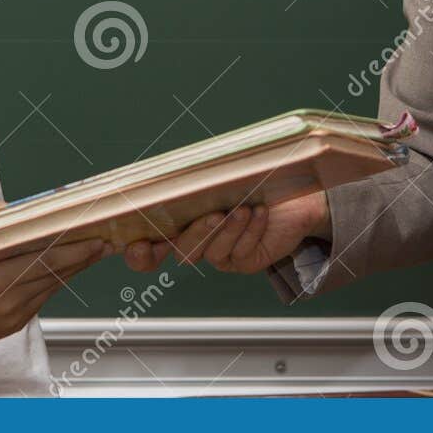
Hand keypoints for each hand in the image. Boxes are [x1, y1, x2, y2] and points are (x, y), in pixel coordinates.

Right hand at [0, 204, 111, 374]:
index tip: (90, 232)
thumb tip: (20, 208)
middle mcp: (7, 297)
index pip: (44, 257)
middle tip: (103, 239)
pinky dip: (56, 281)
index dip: (73, 245)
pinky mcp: (15, 324)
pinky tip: (67, 268)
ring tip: (93, 250)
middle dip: (83, 254)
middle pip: (56, 271)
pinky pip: (43, 298)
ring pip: (53, 286)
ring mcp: (13, 314)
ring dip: (75, 268)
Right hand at [121, 191, 329, 273]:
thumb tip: (169, 172)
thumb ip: (192, 182)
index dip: (140, 254)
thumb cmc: (252, 181)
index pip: (149, 249)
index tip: (139, 245)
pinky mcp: (245, 261)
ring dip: (228, 229)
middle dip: (196, 233)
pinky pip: (242, 252)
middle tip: (212, 214)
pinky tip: (259, 212)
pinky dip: (251, 230)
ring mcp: (221, 254)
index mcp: (181, 224)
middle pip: (183, 251)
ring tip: (243, 208)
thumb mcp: (219, 178)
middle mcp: (198, 243)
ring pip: (213, 252)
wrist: (294, 196)